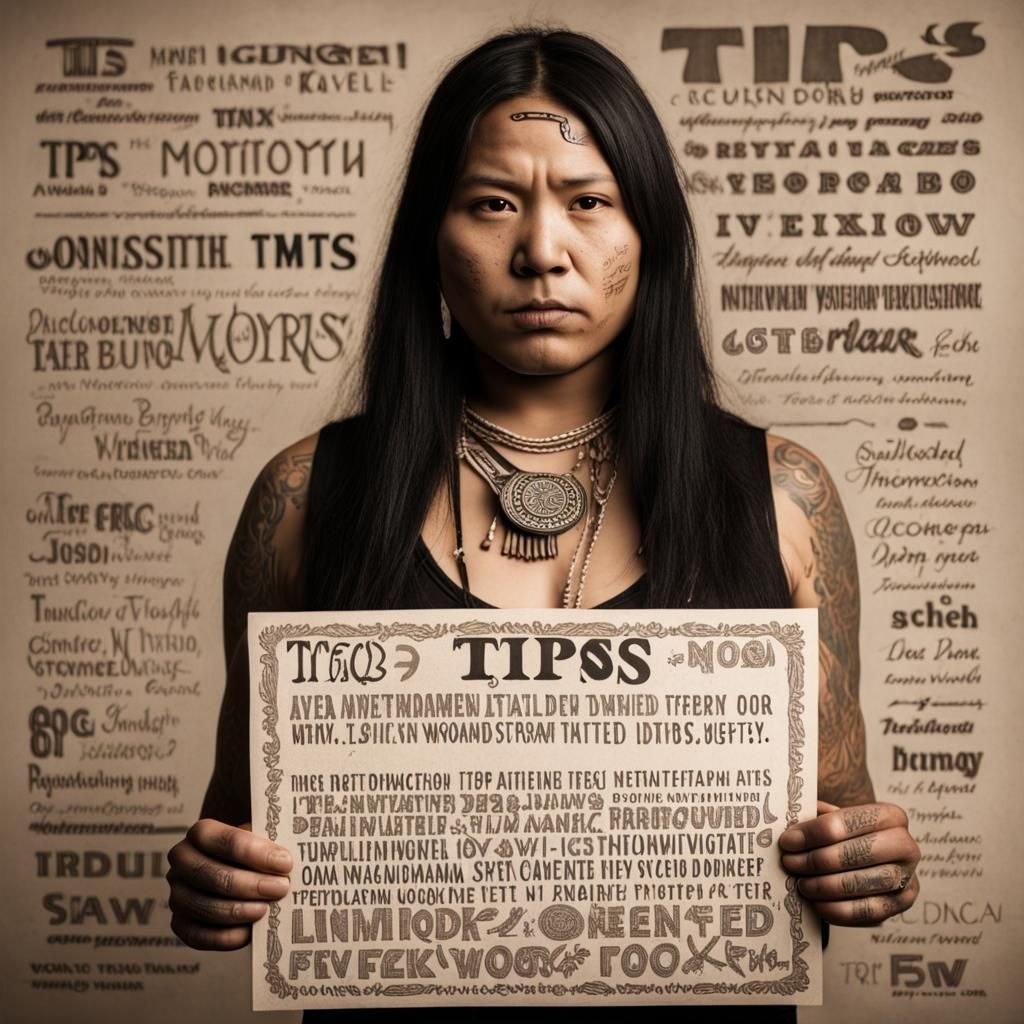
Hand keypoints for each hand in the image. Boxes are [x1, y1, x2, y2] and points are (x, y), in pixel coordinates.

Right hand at [167, 819, 292, 949]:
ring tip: (266, 910)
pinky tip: (248, 933)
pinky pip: (197, 936)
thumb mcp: (259, 837)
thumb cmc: (252, 852)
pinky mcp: (180, 923)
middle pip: (213, 875)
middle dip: (251, 884)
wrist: (237, 868)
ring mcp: (178, 893)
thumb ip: (269, 842)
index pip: (224, 840)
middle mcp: (182, 861)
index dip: (255, 853)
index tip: (285, 863)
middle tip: (281, 888)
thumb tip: (286, 860)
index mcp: (201, 833)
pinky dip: (224, 937)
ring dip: (239, 910)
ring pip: (205, 906)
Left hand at [779, 801, 919, 925]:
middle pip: (859, 853)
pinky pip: (868, 912)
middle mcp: (906, 846)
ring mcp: (907, 878)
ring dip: (824, 886)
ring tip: (801, 883)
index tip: (787, 841)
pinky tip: (816, 903)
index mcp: (891, 816)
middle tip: (790, 863)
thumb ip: (814, 817)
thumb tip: (789, 830)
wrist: (865, 856)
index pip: (849, 821)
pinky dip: (837, 909)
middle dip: (817, 860)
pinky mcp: (902, 905)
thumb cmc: (841, 833)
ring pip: (862, 884)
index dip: (814, 832)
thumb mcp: (829, 816)